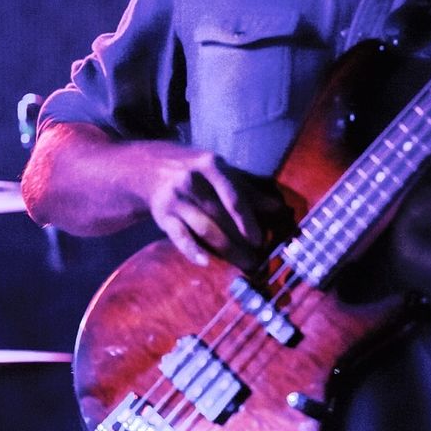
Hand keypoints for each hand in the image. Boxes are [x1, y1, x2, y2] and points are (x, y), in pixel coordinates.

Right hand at [142, 144, 289, 268]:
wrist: (151, 167)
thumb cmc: (198, 172)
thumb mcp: (222, 173)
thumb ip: (249, 190)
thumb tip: (279, 208)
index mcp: (211, 166)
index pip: (234, 197)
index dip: (248, 220)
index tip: (260, 240)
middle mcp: (191, 180)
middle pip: (220, 216)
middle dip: (240, 241)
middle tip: (256, 261)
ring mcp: (175, 199)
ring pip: (204, 228)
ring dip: (225, 249)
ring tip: (243, 264)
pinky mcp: (162, 215)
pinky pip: (179, 236)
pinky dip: (191, 250)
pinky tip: (204, 262)